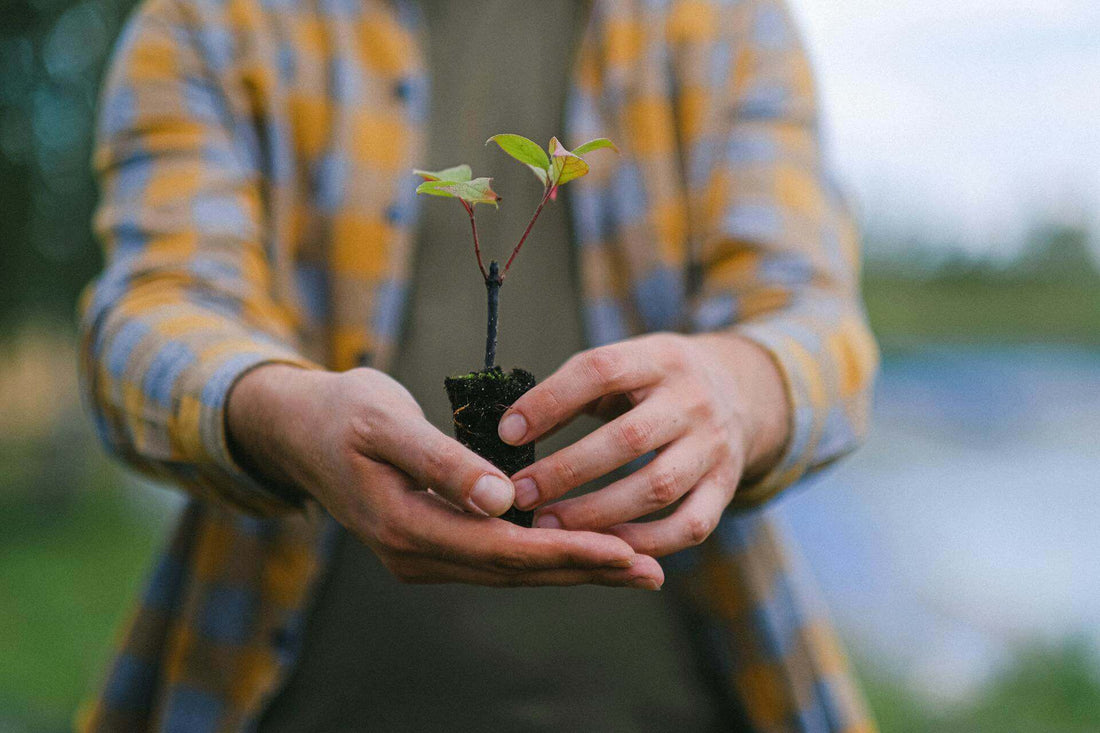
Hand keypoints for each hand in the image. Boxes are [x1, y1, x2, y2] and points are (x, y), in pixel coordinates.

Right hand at [226, 365, 663, 588]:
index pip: (502, 548)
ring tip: (634, 567)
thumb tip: (502, 499)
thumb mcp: (385, 422)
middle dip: (584, 569)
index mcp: (404, 525)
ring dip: (571, 567)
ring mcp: (421, 554)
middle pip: (515, 569)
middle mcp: (414, 553)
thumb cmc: (341, 412)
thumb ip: (442, 460)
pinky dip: (543, 554)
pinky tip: (582, 549)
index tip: (623, 550)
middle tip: (651, 570)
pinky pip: (497, 556)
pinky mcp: (430, 542)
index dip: (565, 550)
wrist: (297, 428)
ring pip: (510, 568)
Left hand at [498, 333, 789, 557]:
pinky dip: (646, 542)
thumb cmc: (653, 384)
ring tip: (548, 526)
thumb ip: (572, 391)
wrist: (738, 392)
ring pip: (657, 487)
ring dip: (597, 513)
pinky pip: (689, 525)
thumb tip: (510, 430)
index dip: (551, 401)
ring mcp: (715, 446)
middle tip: (520, 494)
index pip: (601, 370)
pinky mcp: (726, 486)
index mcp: (659, 358)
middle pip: (629, 438)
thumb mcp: (623, 366)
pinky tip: (602, 547)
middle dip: (567, 470)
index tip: (508, 432)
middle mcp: (692, 400)